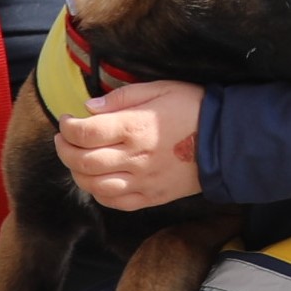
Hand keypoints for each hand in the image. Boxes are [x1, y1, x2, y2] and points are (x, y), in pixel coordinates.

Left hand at [54, 79, 204, 210]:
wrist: (226, 141)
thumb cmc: (193, 108)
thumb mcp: (160, 88)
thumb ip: (122, 97)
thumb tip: (89, 109)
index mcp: (135, 127)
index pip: (84, 133)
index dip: (67, 127)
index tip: (67, 119)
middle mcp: (135, 158)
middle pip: (82, 161)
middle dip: (64, 149)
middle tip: (64, 138)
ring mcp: (143, 181)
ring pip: (94, 185)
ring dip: (77, 172)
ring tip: (77, 158)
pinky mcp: (151, 197)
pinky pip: (115, 202)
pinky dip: (98, 193)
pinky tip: (96, 179)